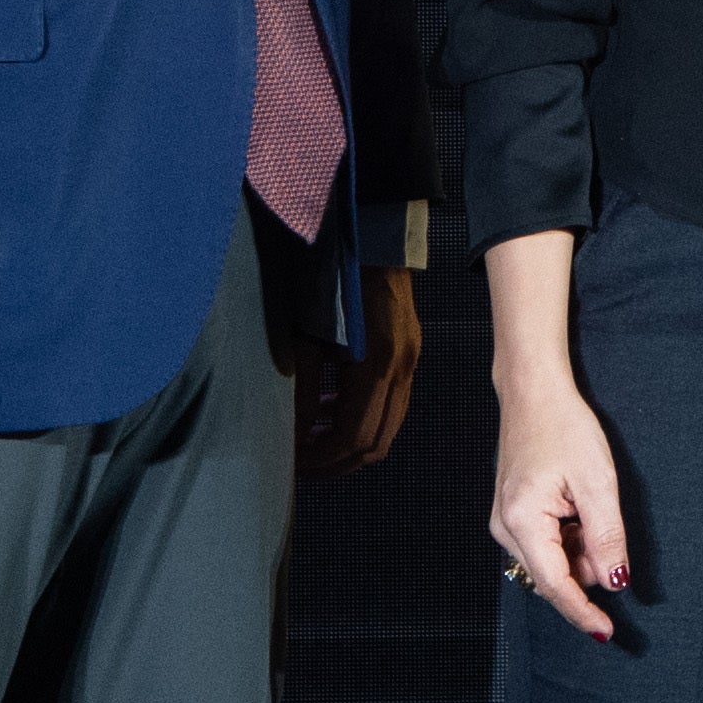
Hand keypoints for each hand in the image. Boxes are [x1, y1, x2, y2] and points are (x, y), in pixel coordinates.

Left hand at [298, 265, 421, 479]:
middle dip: (337, 462)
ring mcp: (410, 362)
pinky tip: (329, 407)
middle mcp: (401, 370)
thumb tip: (292, 436)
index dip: (321, 459)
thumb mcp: (307, 338)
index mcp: (377, 367)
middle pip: (376, 444)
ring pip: (387, 428)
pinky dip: (362, 418)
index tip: (292, 463)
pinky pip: (390, 404)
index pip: (353, 438)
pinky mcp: (409, 353)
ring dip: (350, 442)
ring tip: (311, 437)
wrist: (373, 239)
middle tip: (302, 463)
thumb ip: (300, 390)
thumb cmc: (333, 283)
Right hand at [490, 377, 631, 642]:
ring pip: (550, 561)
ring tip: (590, 505)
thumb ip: (606, 536)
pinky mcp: (511, 515)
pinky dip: (568, 539)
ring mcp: (504, 522)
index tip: (606, 633)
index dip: (582, 611)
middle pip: (552, 576)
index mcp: (523, 521)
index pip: (555, 585)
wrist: (532, 393)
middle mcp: (505, 529)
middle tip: (608, 535)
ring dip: (578, 552)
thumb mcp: (597, 481)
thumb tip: (613, 582)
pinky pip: (544, 545)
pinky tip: (579, 508)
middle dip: (585, 572)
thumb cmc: (564, 427)